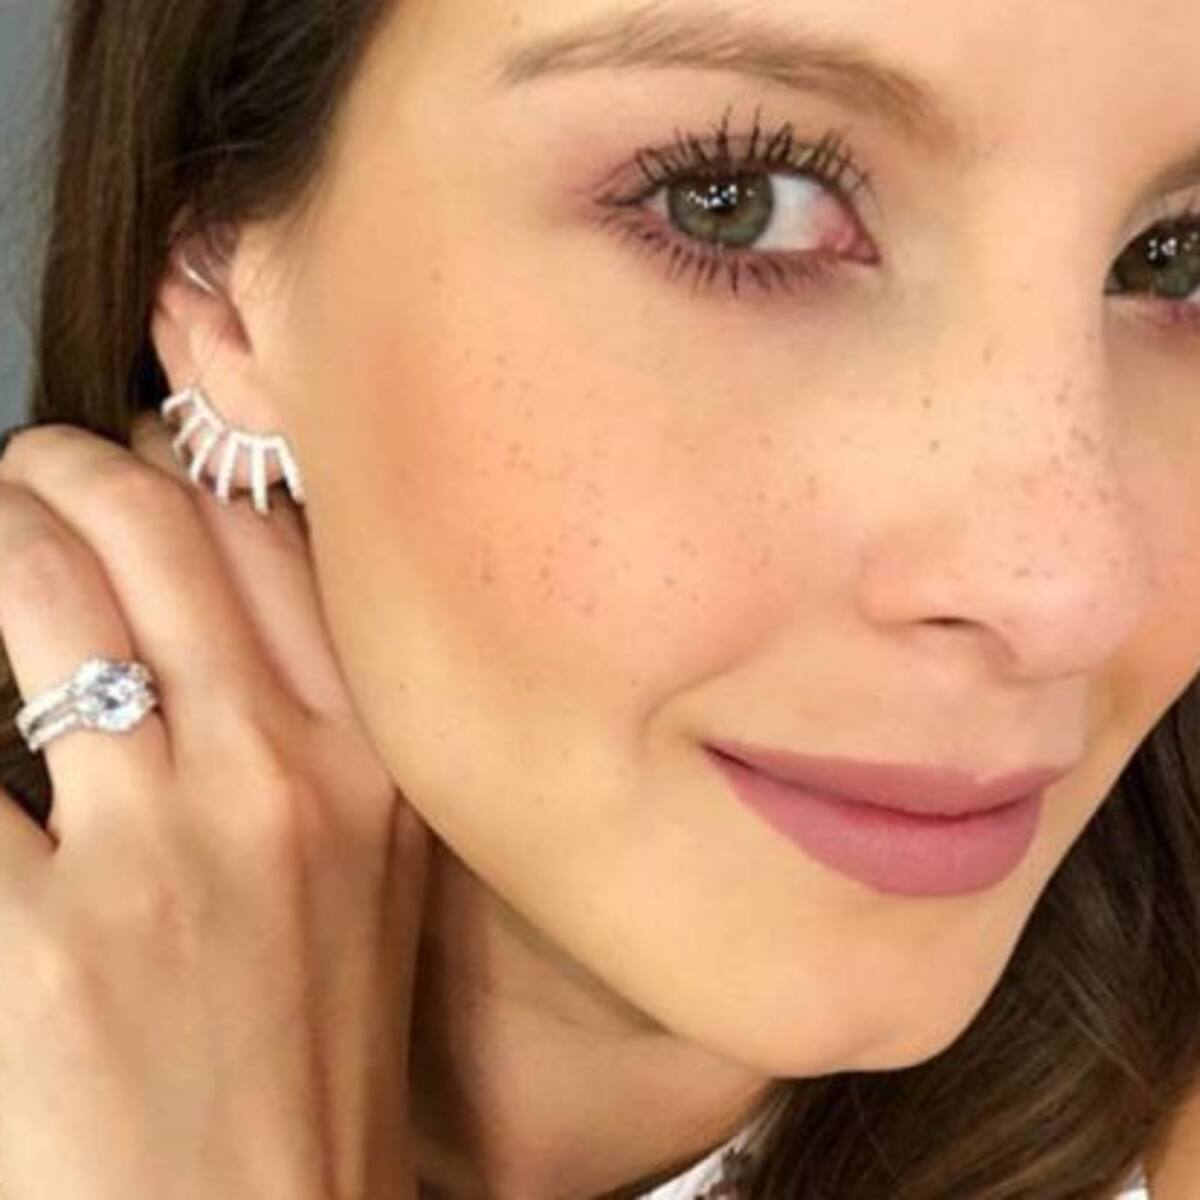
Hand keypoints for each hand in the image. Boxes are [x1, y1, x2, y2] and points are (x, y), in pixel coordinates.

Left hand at [0, 415, 430, 1199]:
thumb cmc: (312, 1051)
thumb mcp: (366, 872)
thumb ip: (308, 736)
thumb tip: (200, 617)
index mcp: (376, 762)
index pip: (269, 540)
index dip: (177, 473)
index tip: (131, 469)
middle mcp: (285, 776)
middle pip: (155, 530)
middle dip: (62, 472)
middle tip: (25, 480)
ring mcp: (163, 850)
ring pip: (42, 593)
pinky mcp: (35, 944)